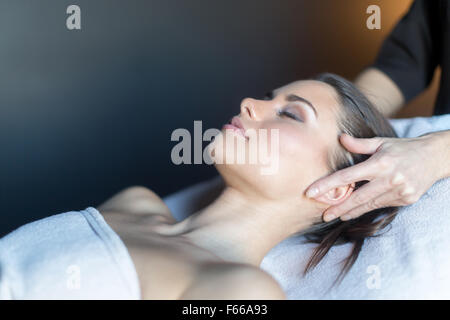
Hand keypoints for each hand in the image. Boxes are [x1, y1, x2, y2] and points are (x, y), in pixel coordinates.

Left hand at [305, 133, 444, 221]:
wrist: (435, 157)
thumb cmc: (404, 148)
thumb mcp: (382, 142)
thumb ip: (359, 144)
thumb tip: (340, 138)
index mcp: (380, 163)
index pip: (347, 176)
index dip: (327, 186)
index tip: (311, 193)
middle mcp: (390, 179)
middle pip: (357, 198)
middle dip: (338, 208)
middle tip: (323, 215)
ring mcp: (400, 191)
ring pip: (369, 205)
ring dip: (351, 211)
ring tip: (337, 216)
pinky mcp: (407, 200)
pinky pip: (382, 205)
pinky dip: (368, 208)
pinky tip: (356, 210)